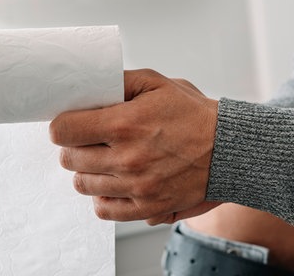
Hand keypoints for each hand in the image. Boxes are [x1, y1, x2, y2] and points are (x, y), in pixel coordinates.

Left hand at [49, 69, 220, 224]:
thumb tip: (88, 89)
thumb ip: (119, 82)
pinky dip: (103, 197)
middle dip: (74, 147)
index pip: (63, 131)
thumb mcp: (158, 83)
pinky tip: (114, 182)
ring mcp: (137, 187)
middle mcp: (127, 158)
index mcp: (125, 123)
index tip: (71, 124)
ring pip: (83, 185)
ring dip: (88, 171)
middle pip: (69, 160)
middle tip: (90, 140)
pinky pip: (105, 210)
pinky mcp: (148, 207)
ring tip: (105, 159)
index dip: (63, 125)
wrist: (230, 149)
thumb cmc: (195, 114)